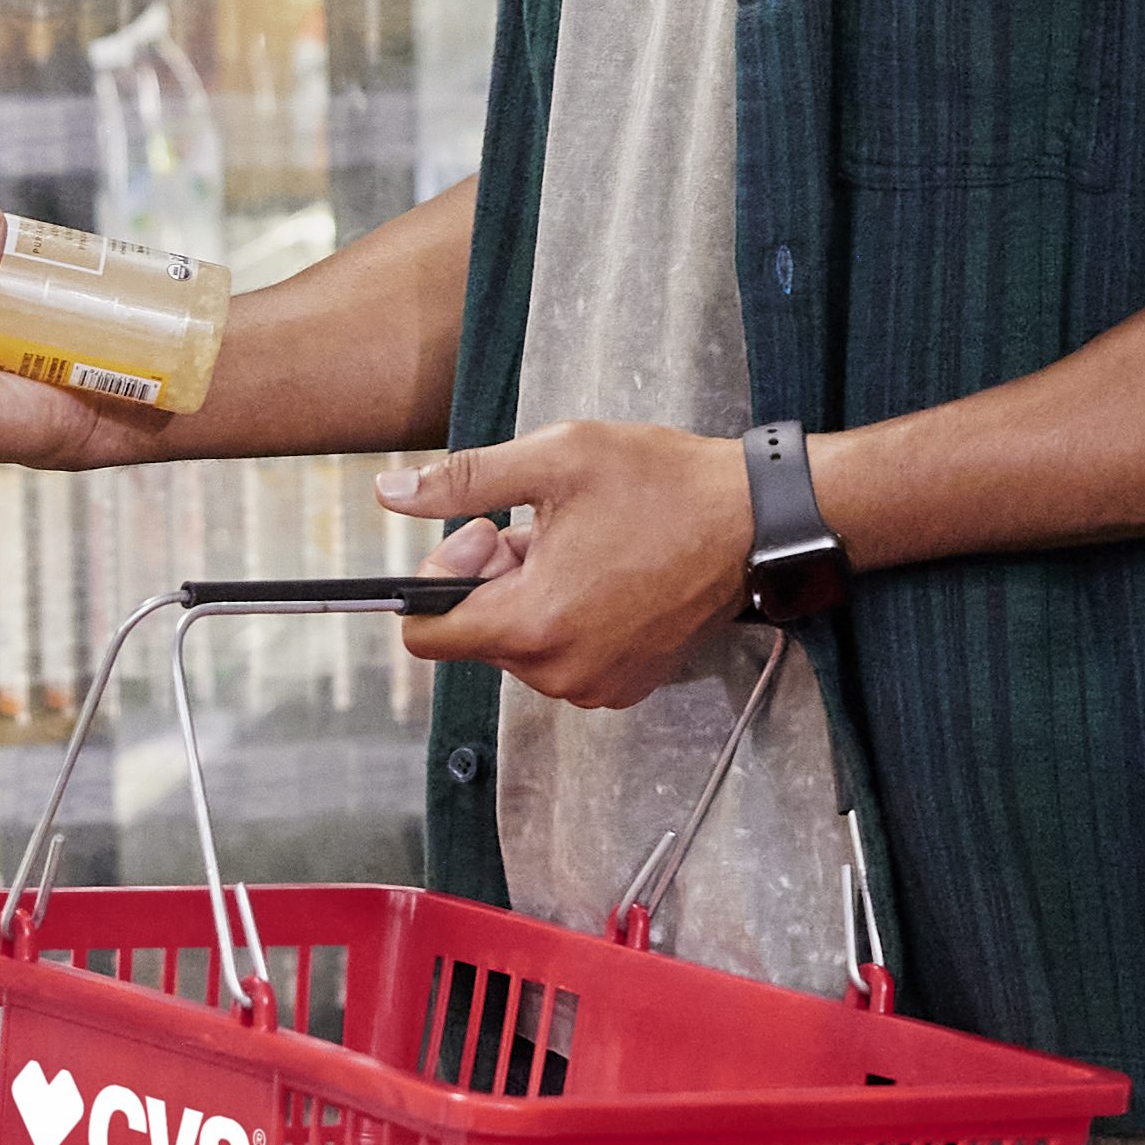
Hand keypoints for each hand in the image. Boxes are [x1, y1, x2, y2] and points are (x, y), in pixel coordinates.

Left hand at [375, 417, 752, 709]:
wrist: (753, 520)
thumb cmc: (663, 485)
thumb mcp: (554, 459)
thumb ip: (462, 482)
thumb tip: (390, 495)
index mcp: (533, 623)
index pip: (426, 635)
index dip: (438, 577)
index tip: (481, 533)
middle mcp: (559, 670)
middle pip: (476, 633)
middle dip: (492, 577)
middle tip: (541, 525)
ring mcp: (596, 684)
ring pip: (520, 643)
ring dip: (531, 593)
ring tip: (581, 545)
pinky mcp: (625, 685)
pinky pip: (563, 657)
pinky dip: (567, 617)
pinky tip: (605, 572)